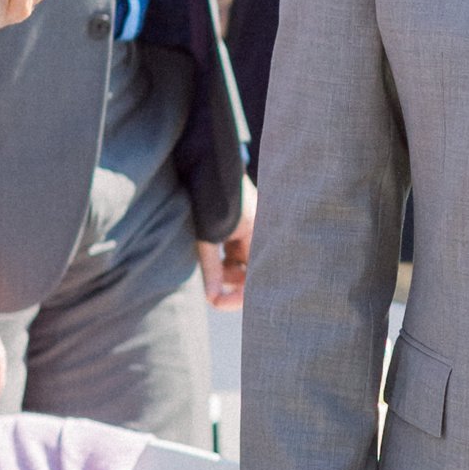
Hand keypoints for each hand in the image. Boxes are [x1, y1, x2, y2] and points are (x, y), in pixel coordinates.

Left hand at [199, 177, 257, 308]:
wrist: (207, 165)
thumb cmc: (209, 199)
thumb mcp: (207, 238)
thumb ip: (212, 269)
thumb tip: (212, 300)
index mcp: (260, 236)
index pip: (257, 279)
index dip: (239, 297)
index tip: (218, 304)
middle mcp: (262, 234)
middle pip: (253, 273)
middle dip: (232, 282)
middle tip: (211, 284)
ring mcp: (254, 230)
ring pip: (244, 264)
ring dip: (227, 270)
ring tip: (210, 258)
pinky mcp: (245, 227)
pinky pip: (239, 252)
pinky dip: (226, 257)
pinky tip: (214, 247)